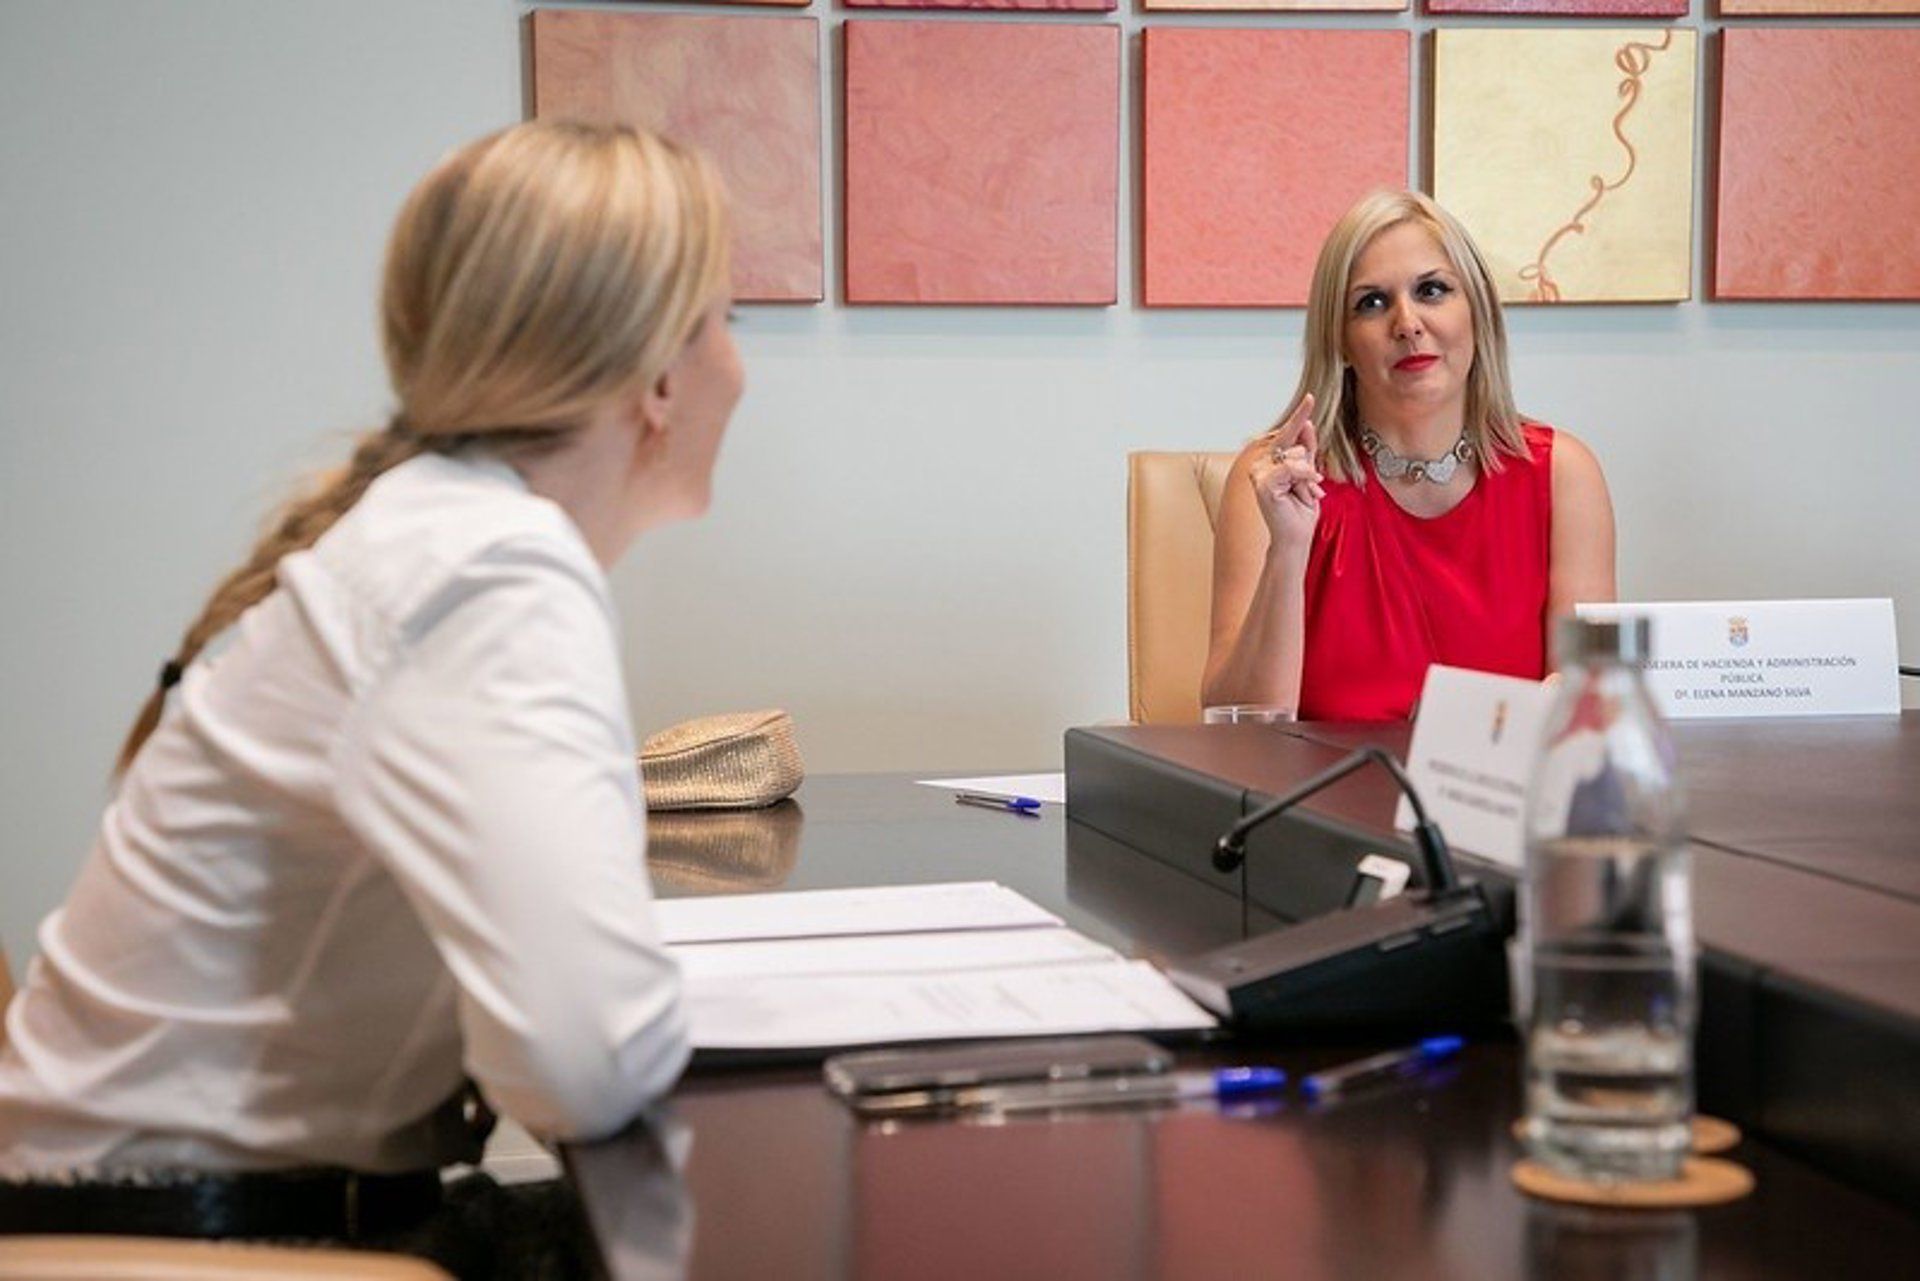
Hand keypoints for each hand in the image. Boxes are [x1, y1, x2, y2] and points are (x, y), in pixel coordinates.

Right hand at [1248, 395, 1323, 557]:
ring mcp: (1259, 474)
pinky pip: (1291, 467)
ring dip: (1307, 476)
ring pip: (1294, 456)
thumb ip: (1306, 449)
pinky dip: (1304, 477)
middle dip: (1308, 466)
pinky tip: (1309, 489)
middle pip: (1295, 446)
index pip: (1287, 434)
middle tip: (1308, 489)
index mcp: (1271, 462)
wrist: (1297, 535)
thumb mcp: (1309, 474)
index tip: (1310, 397)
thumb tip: (1307, 424)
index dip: (1299, 415)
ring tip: (1303, 494)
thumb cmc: (1301, 509)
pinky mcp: (1262, 484)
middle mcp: (1261, 465)